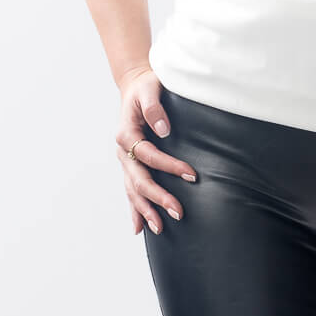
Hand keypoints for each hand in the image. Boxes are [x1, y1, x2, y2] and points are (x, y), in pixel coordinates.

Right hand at [116, 66, 196, 235]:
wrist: (136, 87)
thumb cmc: (146, 87)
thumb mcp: (150, 89)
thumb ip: (155, 108)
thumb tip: (164, 130)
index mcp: (127, 133)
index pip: (148, 155)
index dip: (169, 166)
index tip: (191, 175)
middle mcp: (123, 151)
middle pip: (139, 180)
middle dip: (158, 197)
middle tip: (178, 212)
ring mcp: (125, 161)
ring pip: (133, 190)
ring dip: (146, 210)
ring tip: (160, 228)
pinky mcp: (131, 166)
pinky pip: (131, 191)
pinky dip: (135, 210)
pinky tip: (140, 229)